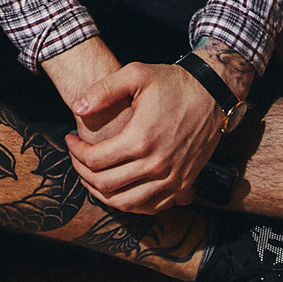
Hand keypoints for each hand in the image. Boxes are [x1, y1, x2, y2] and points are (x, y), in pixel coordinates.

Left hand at [63, 61, 225, 213]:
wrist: (212, 94)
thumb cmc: (172, 82)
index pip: (95, 160)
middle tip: (76, 157)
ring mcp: (172, 179)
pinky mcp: (183, 185)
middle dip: (82, 172)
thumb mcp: (136, 74)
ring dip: (102, 193)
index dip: (75, 152)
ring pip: (126, 203)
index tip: (70, 139)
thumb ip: (104, 90)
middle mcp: (157, 165)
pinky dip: (129, 202)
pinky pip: (150, 207)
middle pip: (105, 185)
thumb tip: (76, 108)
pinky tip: (118, 187)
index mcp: (141, 138)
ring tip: (91, 175)